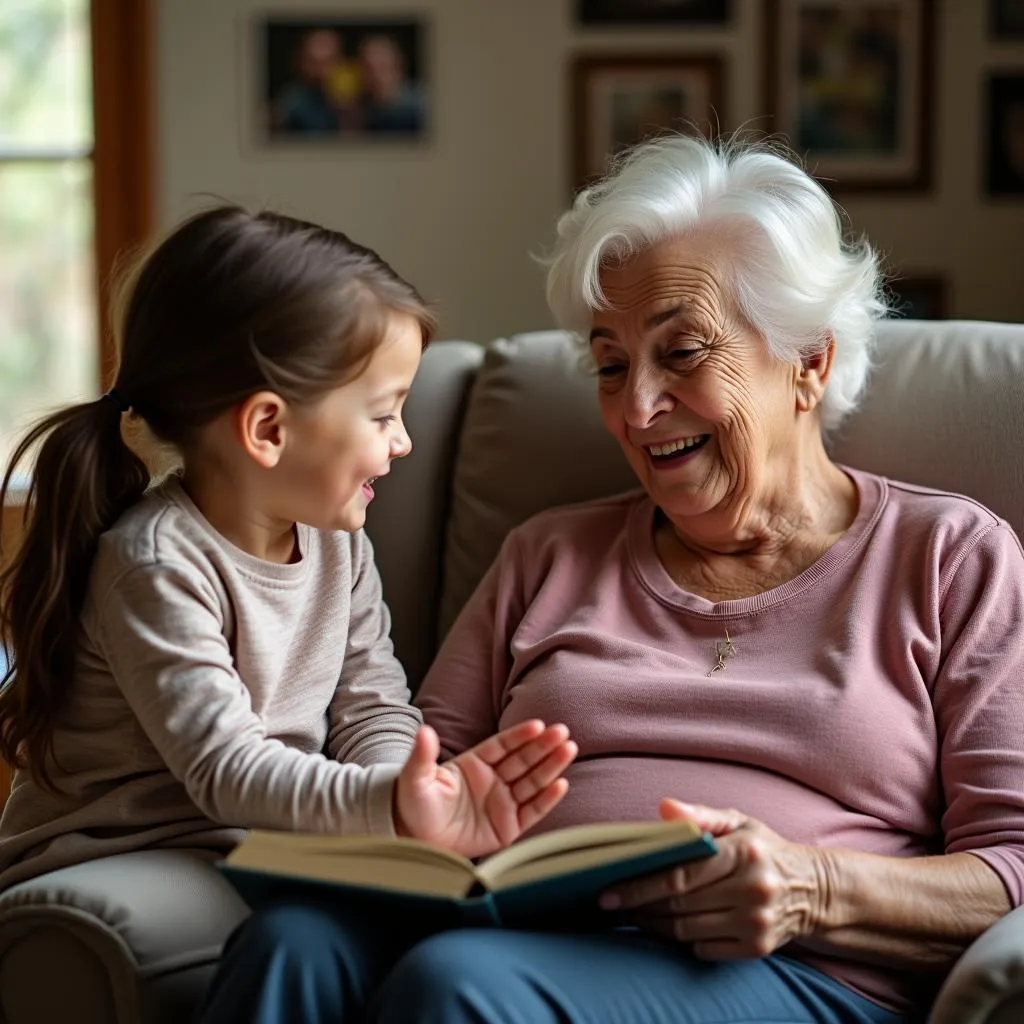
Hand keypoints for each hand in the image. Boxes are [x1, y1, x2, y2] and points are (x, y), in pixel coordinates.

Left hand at [394, 721, 576, 858]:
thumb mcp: (416, 777)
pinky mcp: (508, 827)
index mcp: (475, 763)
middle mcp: (493, 780)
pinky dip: (547, 799)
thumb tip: (424, 731)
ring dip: (552, 765)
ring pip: (532, 781)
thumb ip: (423, 756)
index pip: (503, 745)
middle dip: (543, 745)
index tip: (538, 724)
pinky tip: (561, 784)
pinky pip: (532, 811)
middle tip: (562, 732)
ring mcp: (503, 802)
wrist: (417, 840)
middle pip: (523, 759)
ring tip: (569, 749)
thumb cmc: (416, 805)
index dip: (520, 735)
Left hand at [600, 798, 826, 958]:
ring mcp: (757, 923)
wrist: (813, 889)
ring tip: (636, 912)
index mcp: (744, 853)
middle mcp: (753, 889)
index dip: (640, 885)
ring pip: (686, 929)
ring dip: (655, 923)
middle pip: (679, 905)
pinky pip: (703, 948)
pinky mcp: (758, 949)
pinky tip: (672, 924)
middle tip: (613, 901)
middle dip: (640, 905)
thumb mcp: (737, 821)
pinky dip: (682, 938)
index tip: (609, 890)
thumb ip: (699, 815)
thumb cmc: (763, 849)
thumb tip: (663, 807)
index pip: (681, 874)